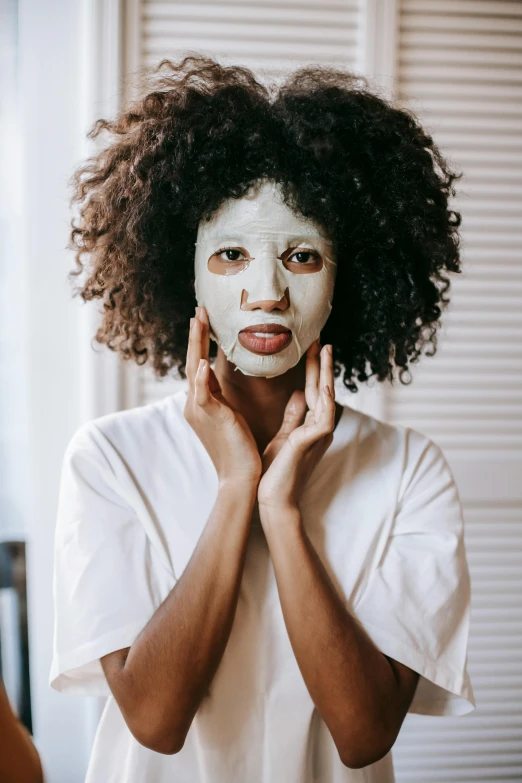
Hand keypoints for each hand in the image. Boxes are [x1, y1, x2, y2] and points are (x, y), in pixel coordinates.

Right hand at [183, 306, 261, 485]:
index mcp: (202, 403)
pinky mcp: (211, 418)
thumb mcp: (233, 417)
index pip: (199, 366)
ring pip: (195, 371)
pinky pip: (203, 395)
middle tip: (199, 309)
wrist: (241, 477)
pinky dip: (202, 379)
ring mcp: (200, 411)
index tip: (204, 320)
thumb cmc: (240, 450)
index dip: (200, 342)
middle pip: (193, 362)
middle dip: (196, 335)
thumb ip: (228, 399)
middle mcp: (195, 404)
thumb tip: (232, 381)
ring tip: (199, 321)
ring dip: (197, 345)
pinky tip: (204, 364)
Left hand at [257, 339, 335, 512]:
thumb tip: (299, 394)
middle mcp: (319, 427)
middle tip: (322, 338)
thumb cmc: (277, 472)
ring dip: (325, 374)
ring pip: (325, 399)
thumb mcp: (285, 437)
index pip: (313, 390)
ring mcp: (318, 435)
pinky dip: (323, 401)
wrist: (273, 500)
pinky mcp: (311, 443)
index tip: (312, 346)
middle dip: (322, 364)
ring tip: (324, 351)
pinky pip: (322, 418)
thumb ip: (294, 416)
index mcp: (311, 425)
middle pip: (322, 389)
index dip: (313, 368)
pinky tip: (321, 385)